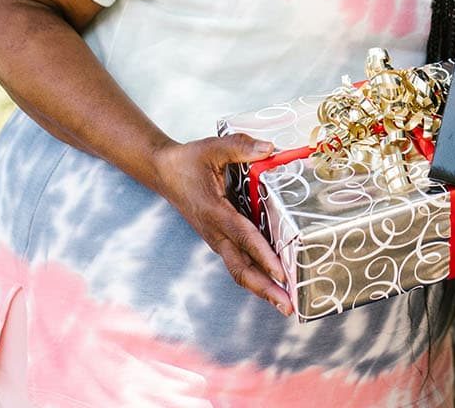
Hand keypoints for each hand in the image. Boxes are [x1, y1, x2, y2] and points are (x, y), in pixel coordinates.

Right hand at [152, 134, 292, 314]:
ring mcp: (216, 240)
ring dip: (262, 289)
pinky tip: (274, 285)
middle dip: (266, 289)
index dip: (263, 255)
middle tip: (289, 306)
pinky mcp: (219, 241)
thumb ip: (240, 147)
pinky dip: (256, 277)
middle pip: (241, 268)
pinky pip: (239, 263)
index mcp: (214, 212)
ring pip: (240, 271)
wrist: (165, 173)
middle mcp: (215, 232)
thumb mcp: (213, 147)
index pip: (243, 237)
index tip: (282, 273)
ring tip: (286, 304)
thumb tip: (269, 149)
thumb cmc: (190, 160)